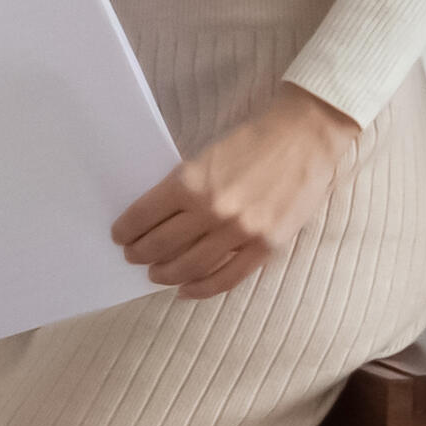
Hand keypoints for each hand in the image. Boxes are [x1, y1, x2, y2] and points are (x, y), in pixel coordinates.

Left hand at [112, 86, 358, 296]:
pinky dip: (201, 288)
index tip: (120, 236)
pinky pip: (226, 278)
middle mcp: (212, 209)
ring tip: (156, 274)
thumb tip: (156, 219)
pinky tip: (186, 290)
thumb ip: (184, 187)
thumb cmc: (254, 140)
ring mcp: (240, 231)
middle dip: (140, 254)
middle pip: (160, 245)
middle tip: (133, 256)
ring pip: (189, 267)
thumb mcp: (206, 156)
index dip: (126, 231)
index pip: (143, 216)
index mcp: (190, 181)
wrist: (305, 136)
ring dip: (165, 274)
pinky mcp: (265, 246)